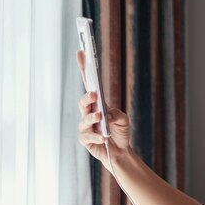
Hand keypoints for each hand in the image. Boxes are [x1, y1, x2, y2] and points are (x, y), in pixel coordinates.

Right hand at [76, 50, 130, 171]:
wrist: (120, 151)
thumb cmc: (119, 131)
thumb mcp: (123, 119)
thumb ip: (116, 114)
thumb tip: (106, 114)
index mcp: (97, 103)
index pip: (89, 84)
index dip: (84, 69)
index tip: (82, 53)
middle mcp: (89, 113)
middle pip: (83, 102)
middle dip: (87, 97)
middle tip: (95, 95)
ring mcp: (86, 127)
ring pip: (84, 120)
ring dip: (91, 117)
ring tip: (100, 116)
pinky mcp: (86, 140)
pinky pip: (87, 137)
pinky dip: (95, 136)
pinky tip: (102, 137)